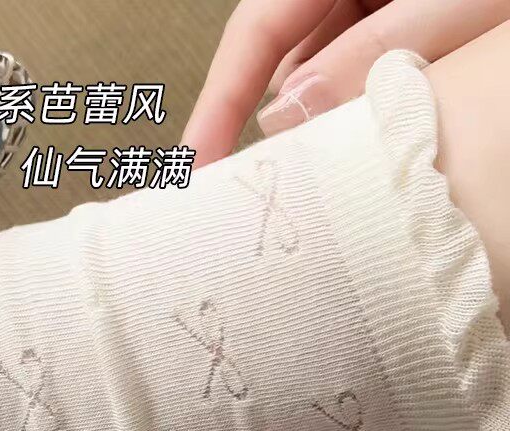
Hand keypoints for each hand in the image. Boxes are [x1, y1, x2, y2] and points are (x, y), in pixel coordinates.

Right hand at [183, 0, 509, 164]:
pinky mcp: (395, 29)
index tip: (195, 165)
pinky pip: (358, 79)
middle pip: (287, 62)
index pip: (255, 32)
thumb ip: (371, 54)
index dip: (219, 102)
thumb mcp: (454, 2)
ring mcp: (371, 6)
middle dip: (283, 127)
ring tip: (345, 170)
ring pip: (324, 79)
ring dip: (330, 127)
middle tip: (273, 192)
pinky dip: (362, 117)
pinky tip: (377, 144)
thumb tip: (283, 118)